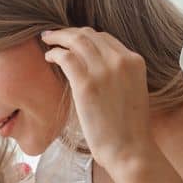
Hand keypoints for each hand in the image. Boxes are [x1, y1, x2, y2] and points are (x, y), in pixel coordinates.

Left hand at [41, 27, 155, 168]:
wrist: (130, 150)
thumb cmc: (129, 130)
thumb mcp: (131, 91)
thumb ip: (118, 75)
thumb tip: (96, 69)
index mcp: (134, 61)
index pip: (105, 38)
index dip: (85, 36)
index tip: (72, 39)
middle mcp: (120, 60)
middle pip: (89, 34)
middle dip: (69, 33)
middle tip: (54, 36)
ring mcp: (104, 70)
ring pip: (76, 40)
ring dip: (59, 38)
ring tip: (48, 41)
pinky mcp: (86, 84)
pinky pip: (66, 57)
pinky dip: (55, 53)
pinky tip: (49, 57)